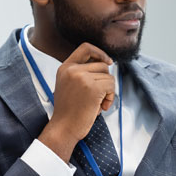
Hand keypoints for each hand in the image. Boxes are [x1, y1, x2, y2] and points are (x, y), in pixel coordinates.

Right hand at [38, 43, 114, 161]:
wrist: (63, 128)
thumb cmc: (68, 111)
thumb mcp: (67, 85)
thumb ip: (80, 73)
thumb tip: (105, 64)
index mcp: (65, 68)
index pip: (85, 48)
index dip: (100, 52)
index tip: (108, 61)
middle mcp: (72, 70)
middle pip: (102, 65)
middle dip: (105, 80)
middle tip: (99, 96)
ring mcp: (82, 77)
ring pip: (109, 76)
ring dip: (108, 91)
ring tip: (98, 103)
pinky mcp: (92, 88)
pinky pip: (111, 86)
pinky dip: (110, 98)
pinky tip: (101, 107)